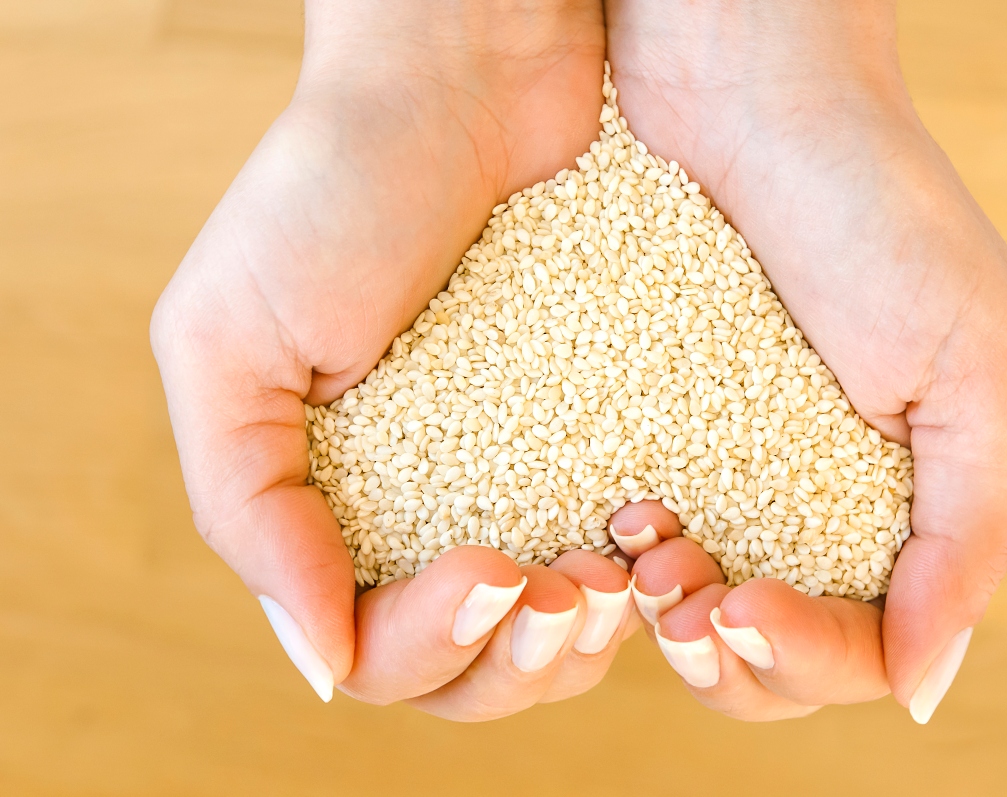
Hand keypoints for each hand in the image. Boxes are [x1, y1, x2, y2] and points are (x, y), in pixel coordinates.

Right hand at [151, 0, 639, 718]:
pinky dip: (643, 572)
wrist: (465, 79)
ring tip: (616, 575)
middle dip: (521, 664)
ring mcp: (514, 480)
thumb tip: (319, 660)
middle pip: (473, 672)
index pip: (377, 651)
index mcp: (330, 509)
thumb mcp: (227, 341)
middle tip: (567, 592)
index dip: (429, 646)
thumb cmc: (330, 191)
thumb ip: (247, 505)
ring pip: (553, 634)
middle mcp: (425, 511)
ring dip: (587, 643)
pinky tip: (657, 530)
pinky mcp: (594, 434)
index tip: (489, 572)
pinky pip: (621, 545)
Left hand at [606, 0, 1006, 720]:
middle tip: (680, 594)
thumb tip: (922, 690)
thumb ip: (969, 537)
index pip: (855, 650)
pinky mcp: (643, 416)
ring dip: (658, 616)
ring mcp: (721, 461)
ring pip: (685, 605)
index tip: (745, 608)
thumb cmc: (876, 210)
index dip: (801, 661)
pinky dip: (612, 552)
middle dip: (721, 653)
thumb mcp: (978, 371)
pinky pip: (622, 523)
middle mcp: (804, 494)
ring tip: (636, 555)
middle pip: (761, 654)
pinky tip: (602, 517)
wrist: (743, 85)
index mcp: (896, 501)